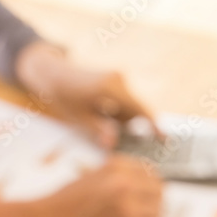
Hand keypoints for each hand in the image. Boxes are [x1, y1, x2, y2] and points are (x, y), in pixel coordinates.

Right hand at [0, 155, 162, 216]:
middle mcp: (125, 182)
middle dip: (153, 199)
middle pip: (158, 190)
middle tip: (144, 207)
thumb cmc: (66, 199)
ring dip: (151, 216)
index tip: (146, 191)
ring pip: (158, 210)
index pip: (150, 172)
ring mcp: (127, 206)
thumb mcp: (93, 175)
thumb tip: (144, 183)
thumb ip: (118, 175)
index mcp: (116, 166)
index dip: (149, 184)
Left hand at [15, 40, 157, 146]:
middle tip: (127, 143)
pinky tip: (100, 116)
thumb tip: (113, 143)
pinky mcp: (113, 78)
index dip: (154, 126)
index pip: (140, 111)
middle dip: (132, 127)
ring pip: (128, 106)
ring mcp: (116, 77)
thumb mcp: (78, 117)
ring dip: (122, 120)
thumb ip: (98, 130)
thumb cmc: (62, 96)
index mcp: (111, 88)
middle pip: (135, 110)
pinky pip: (122, 100)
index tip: (165, 140)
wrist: (51, 73)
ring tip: (101, 124)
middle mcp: (118, 80)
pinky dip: (117, 111)